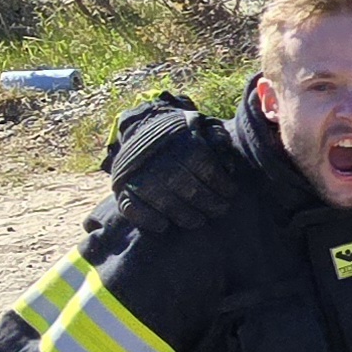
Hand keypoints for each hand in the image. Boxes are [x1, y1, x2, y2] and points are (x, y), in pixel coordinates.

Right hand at [105, 96, 236, 233]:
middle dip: (208, 203)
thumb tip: (224, 150)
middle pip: (188, 188)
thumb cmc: (181, 132)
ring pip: (164, 201)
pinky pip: (132, 207)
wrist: (141, 126)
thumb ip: (216, 135)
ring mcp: (137, 173)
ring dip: (184, 216)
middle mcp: (159, 157)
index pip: (207, 168)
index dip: (222, 184)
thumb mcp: (200, 125)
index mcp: (181, 141)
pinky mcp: (121, 186)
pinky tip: (163, 226)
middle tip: (219, 210)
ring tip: (198, 221)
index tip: (231, 193)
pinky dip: (148, 219)